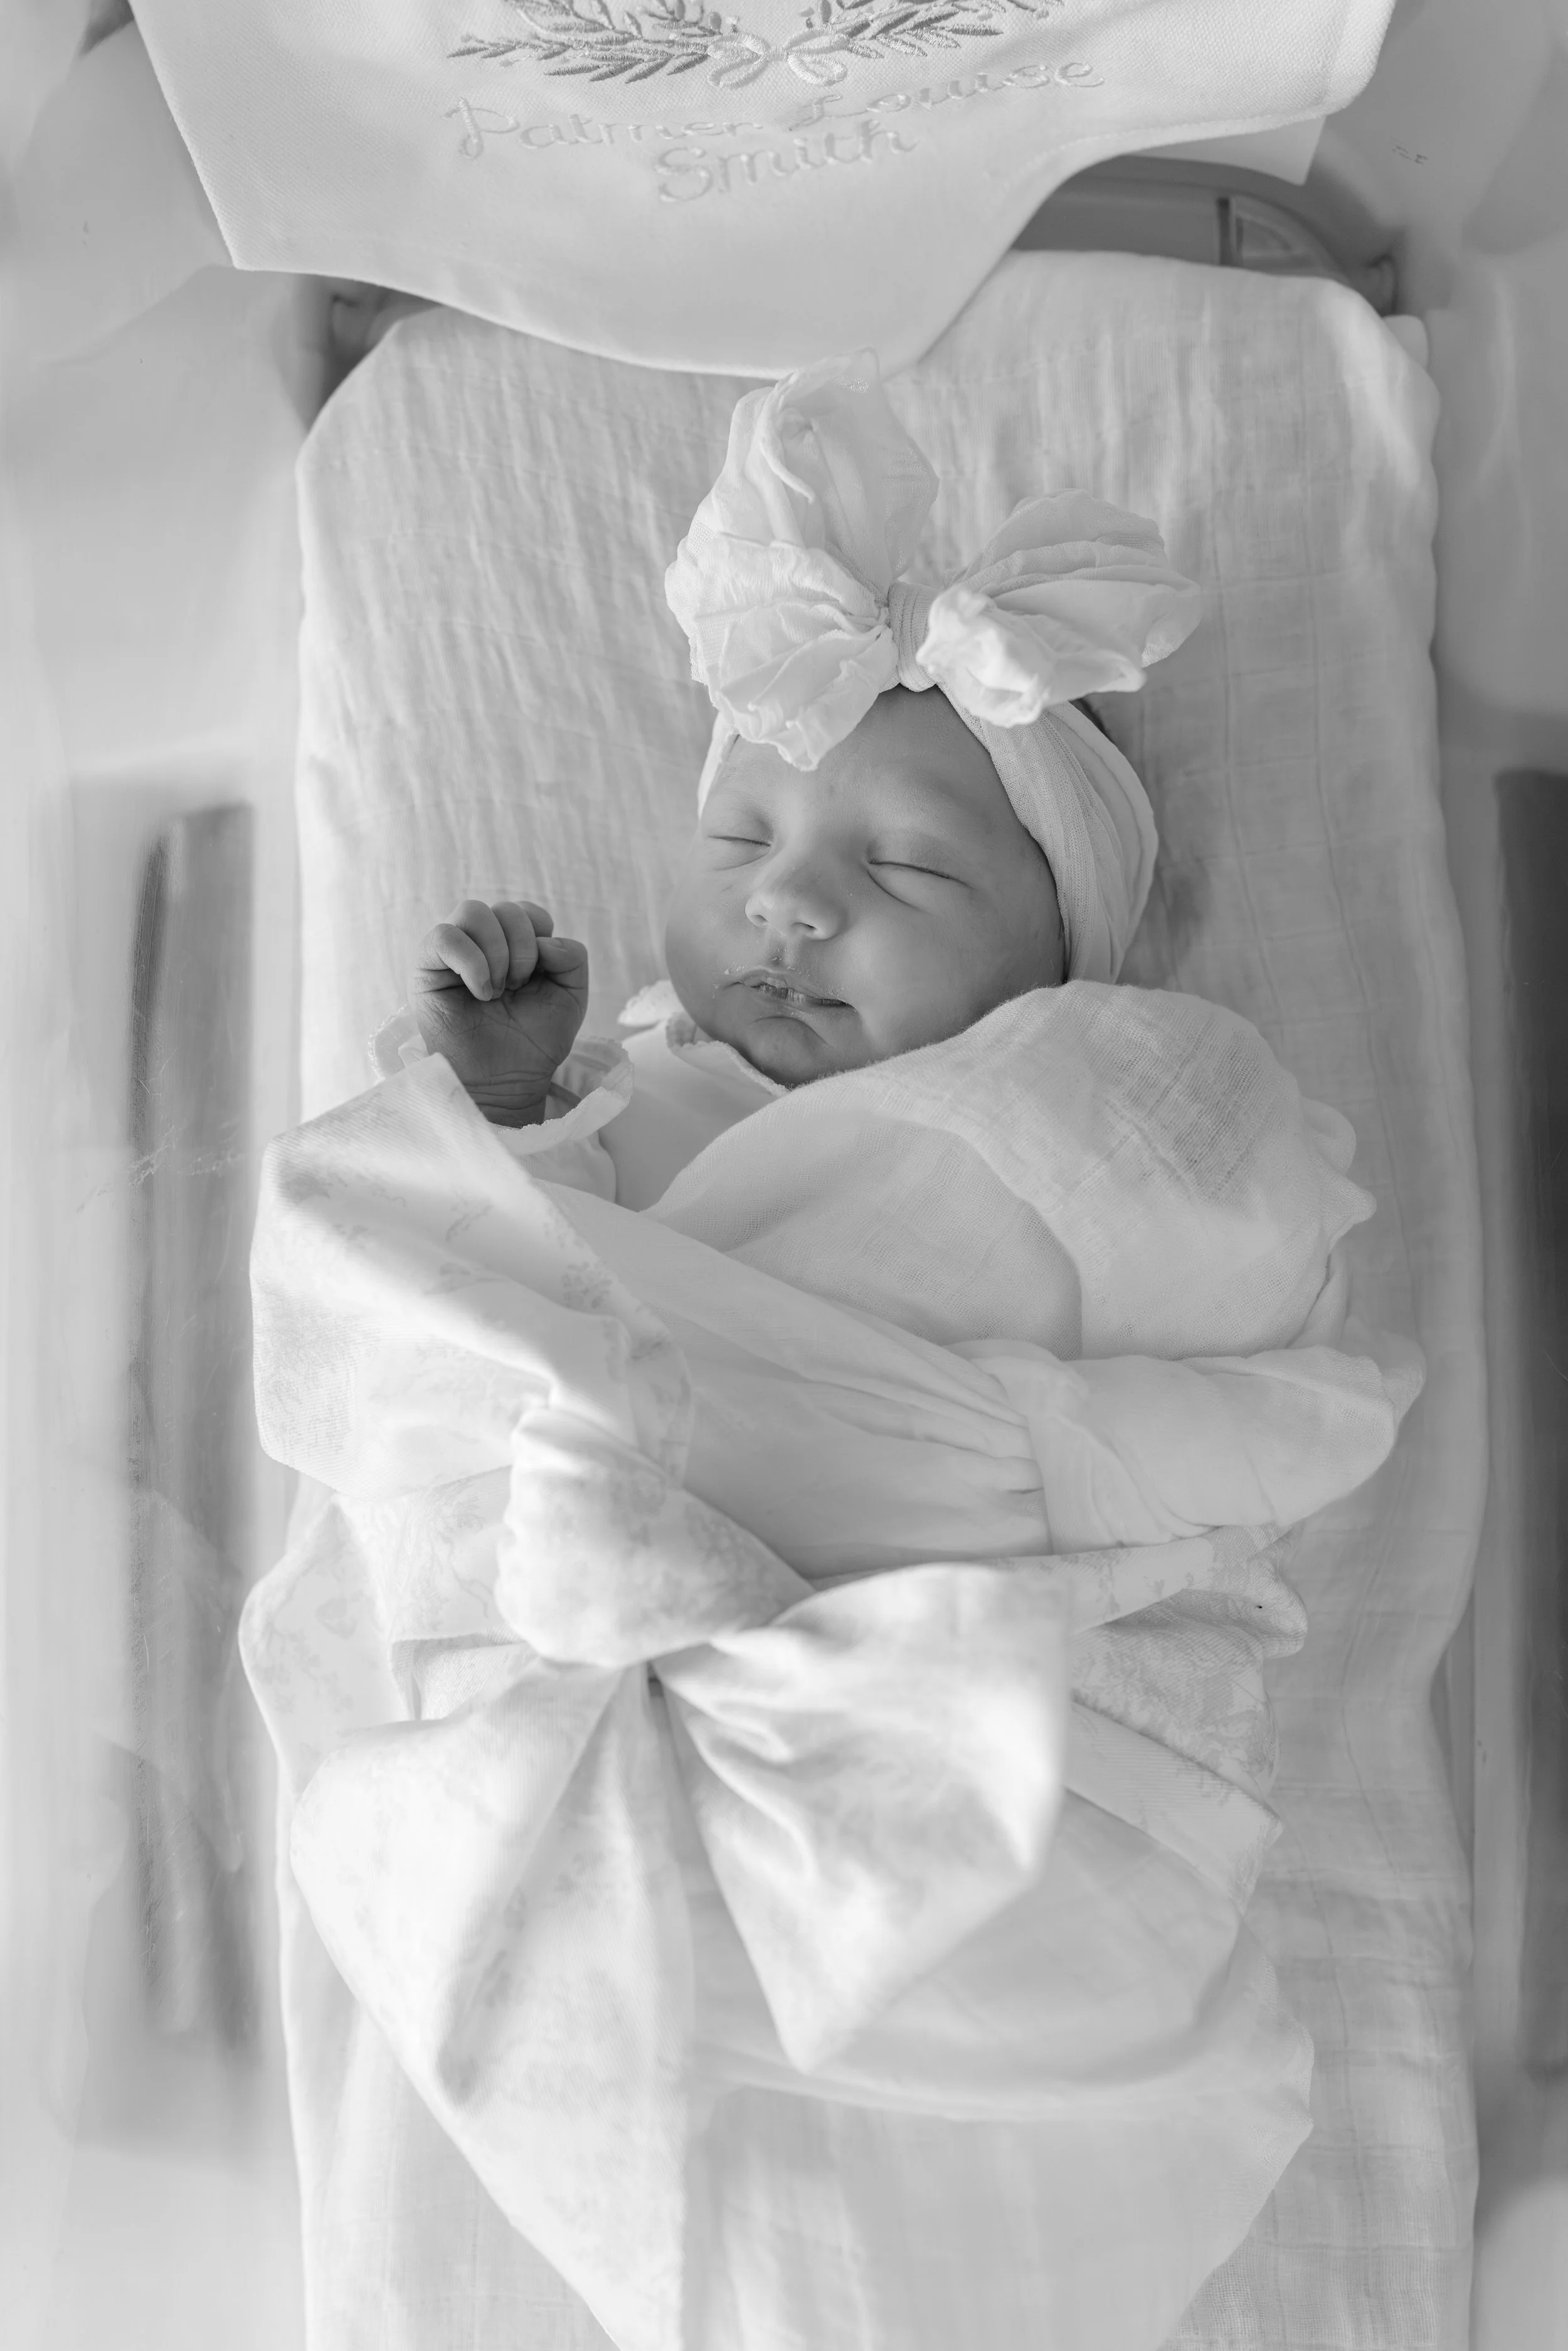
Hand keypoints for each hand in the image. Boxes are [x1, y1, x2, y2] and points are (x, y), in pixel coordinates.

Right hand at [411, 898, 589, 1124]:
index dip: (541, 936)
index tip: (538, 976)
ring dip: (497, 953)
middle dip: (522, 949)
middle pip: (505, 909)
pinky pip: (445, 935)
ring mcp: (453, 952)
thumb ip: (572, 956)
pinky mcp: (426, 967)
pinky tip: (481, 992)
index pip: (528, 912)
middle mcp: (482, 943)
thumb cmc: (534, 1040)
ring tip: (497, 991)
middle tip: (517, 989)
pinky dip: (471, 961)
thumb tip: (544, 940)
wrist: (506, 1080)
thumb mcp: (571, 996)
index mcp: (514, 945)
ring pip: (473, 911)